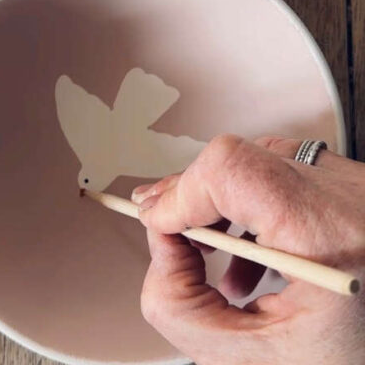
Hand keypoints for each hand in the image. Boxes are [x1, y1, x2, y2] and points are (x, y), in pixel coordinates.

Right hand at [132, 135, 364, 363]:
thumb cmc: (358, 360)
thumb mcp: (260, 361)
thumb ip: (183, 309)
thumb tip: (160, 246)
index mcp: (332, 233)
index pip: (231, 170)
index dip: (180, 191)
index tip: (159, 223)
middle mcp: (347, 193)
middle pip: (235, 159)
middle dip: (187, 195)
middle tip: (163, 224)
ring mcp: (350, 182)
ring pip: (252, 160)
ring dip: (212, 200)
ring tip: (198, 243)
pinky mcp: (344, 185)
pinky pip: (276, 174)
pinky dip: (243, 205)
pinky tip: (243, 255)